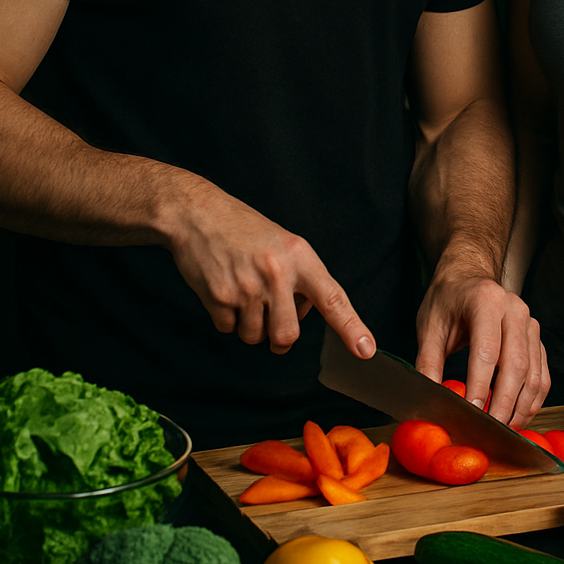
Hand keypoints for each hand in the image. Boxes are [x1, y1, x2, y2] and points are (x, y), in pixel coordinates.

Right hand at [165, 178, 374, 357]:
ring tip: (242, 291)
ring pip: (254, 337)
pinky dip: (226, 318)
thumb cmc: (243, 229)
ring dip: (248, 325)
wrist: (197, 214)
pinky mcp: (218, 297)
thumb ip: (300, 278)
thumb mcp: (283, 243)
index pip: (332, 298)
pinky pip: (228, 329)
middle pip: (286, 335)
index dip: (351, 327)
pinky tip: (223, 289)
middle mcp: (277, 273)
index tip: (366, 350)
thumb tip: (304, 313)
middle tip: (269, 317)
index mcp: (299, 256)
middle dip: (278, 338)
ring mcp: (246, 287)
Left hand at [414, 271, 549, 427]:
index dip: (480, 386)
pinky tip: (518, 415)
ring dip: (521, 407)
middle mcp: (514, 309)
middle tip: (490, 429)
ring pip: (534, 373)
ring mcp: (530, 323)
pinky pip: (542, 374)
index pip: (487, 351)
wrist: (467, 277)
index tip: (471, 412)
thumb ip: (428, 363)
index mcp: (485, 301)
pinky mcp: (536, 338)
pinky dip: (533, 400)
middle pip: (516, 364)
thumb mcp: (429, 326)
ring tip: (504, 429)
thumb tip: (430, 399)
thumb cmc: (447, 300)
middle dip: (504, 403)